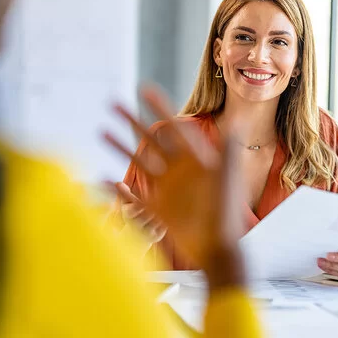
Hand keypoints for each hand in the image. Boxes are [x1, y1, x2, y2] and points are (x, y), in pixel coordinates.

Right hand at [104, 86, 246, 288]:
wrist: (220, 249)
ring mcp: (166, 189)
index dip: (159, 107)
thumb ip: (228, 151)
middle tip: (113, 102)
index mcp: (195, 158)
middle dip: (132, 120)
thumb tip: (236, 122)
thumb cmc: (227, 213)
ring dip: (120, 146)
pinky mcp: (158, 210)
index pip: (173, 127)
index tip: (144, 88)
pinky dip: (117, 188)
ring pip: (138, 162)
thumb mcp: (228, 178)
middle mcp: (178, 170)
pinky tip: (101, 178)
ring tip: (102, 130)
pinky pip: (133, 196)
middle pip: (150, 139)